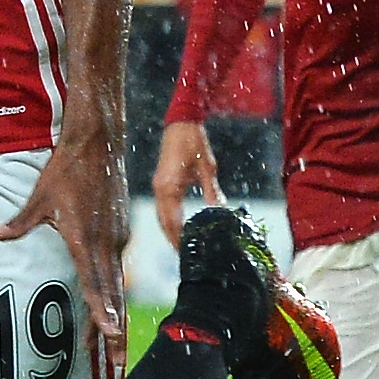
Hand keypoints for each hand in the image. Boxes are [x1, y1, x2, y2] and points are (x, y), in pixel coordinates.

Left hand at [0, 128, 129, 378]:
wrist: (97, 143)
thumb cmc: (65, 170)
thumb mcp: (39, 198)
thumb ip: (19, 223)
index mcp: (84, 240)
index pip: (95, 284)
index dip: (101, 311)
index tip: (109, 334)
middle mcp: (106, 243)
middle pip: (113, 295)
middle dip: (114, 330)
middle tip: (116, 361)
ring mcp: (117, 237)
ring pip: (117, 283)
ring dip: (115, 313)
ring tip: (114, 342)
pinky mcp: (121, 229)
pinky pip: (118, 265)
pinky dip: (115, 289)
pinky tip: (111, 303)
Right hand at [150, 119, 218, 246]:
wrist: (181, 122)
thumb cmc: (194, 142)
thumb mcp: (207, 167)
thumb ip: (211, 191)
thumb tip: (219, 211)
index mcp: (169, 187)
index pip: (172, 221)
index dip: (178, 238)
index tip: (186, 251)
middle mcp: (160, 188)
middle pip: (163, 221)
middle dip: (173, 238)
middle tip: (184, 255)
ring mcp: (158, 185)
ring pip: (161, 215)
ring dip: (169, 230)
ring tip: (181, 245)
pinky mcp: (161, 181)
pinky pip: (163, 206)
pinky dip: (168, 219)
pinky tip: (178, 226)